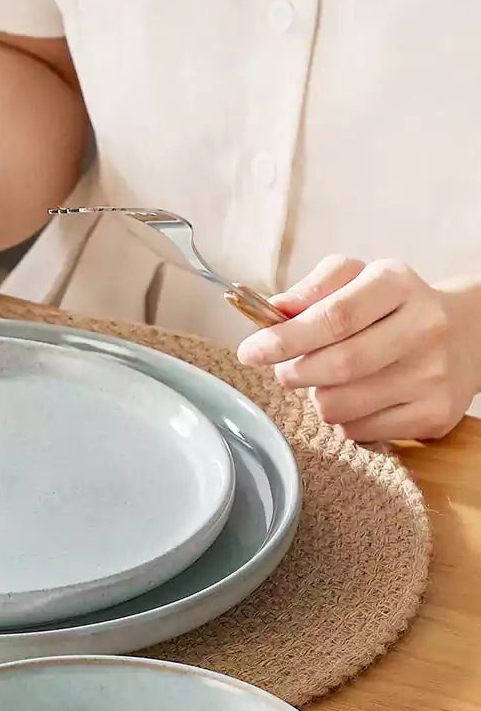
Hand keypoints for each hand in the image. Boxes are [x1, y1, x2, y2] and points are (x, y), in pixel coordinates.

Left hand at [237, 256, 480, 440]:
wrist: (466, 334)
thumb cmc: (391, 306)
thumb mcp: (356, 279)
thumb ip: (312, 289)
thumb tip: (273, 310)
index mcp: (396, 284)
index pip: (333, 317)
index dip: (284, 339)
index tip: (250, 351)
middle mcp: (423, 327)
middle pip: (336, 366)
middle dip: (293, 372)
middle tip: (287, 369)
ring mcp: (432, 375)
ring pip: (339, 406)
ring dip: (317, 398)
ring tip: (330, 381)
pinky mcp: (434, 414)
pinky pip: (358, 431)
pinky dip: (342, 421)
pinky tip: (358, 398)